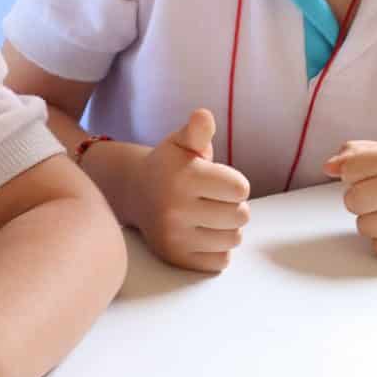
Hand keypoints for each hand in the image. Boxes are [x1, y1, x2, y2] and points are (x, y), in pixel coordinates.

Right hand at [131, 108, 250, 272]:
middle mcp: (174, 209)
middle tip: (211, 199)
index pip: (241, 189)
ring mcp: (174, 237)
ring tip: (207, 216)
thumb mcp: (182, 142)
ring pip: (234, 239)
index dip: (233, 183)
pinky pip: (221, 261)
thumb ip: (197, 130)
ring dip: (227, 228)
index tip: (215, 180)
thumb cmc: (169, 166)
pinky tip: (202, 234)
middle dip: (232, 205)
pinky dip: (218, 249)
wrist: (135, 193)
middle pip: (241, 216)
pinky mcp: (176, 258)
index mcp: (182, 177)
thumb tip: (203, 115)